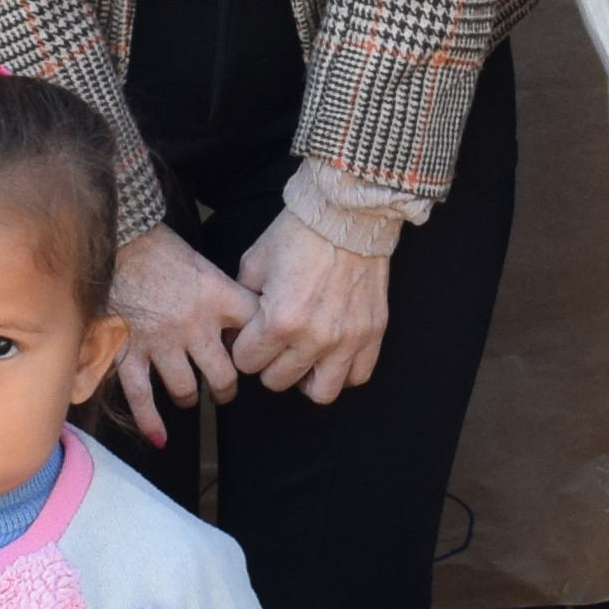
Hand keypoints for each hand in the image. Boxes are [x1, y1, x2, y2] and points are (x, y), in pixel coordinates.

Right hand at [103, 225, 252, 446]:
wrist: (116, 239)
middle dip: (226, 388)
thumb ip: (225, 296)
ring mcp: (160, 342)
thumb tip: (247, 322)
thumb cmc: (160, 249)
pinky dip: (150, 421)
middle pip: (224, 374)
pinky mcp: (129, 351)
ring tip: (190, 398)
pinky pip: (142, 396)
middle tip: (224, 390)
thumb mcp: (204, 266)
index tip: (257, 354)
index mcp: (218, 298)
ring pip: (186, 390)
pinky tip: (160, 438)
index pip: (255, 329)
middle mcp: (194, 325)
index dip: (261, 346)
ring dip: (190, 399)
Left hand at [227, 209, 394, 405]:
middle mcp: (315, 338)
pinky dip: (342, 372)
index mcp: (279, 321)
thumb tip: (236, 330)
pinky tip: (331, 355)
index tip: (249, 334)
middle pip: (277, 381)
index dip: (243, 348)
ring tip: (302, 359)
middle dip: (269, 363)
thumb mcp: (255, 264)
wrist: (347, 215)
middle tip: (273, 344)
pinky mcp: (373, 333)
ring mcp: (348, 339)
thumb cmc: (298, 235)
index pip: (246, 363)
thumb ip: (243, 302)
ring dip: (305, 378)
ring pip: (320, 393)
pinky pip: (357, 376)